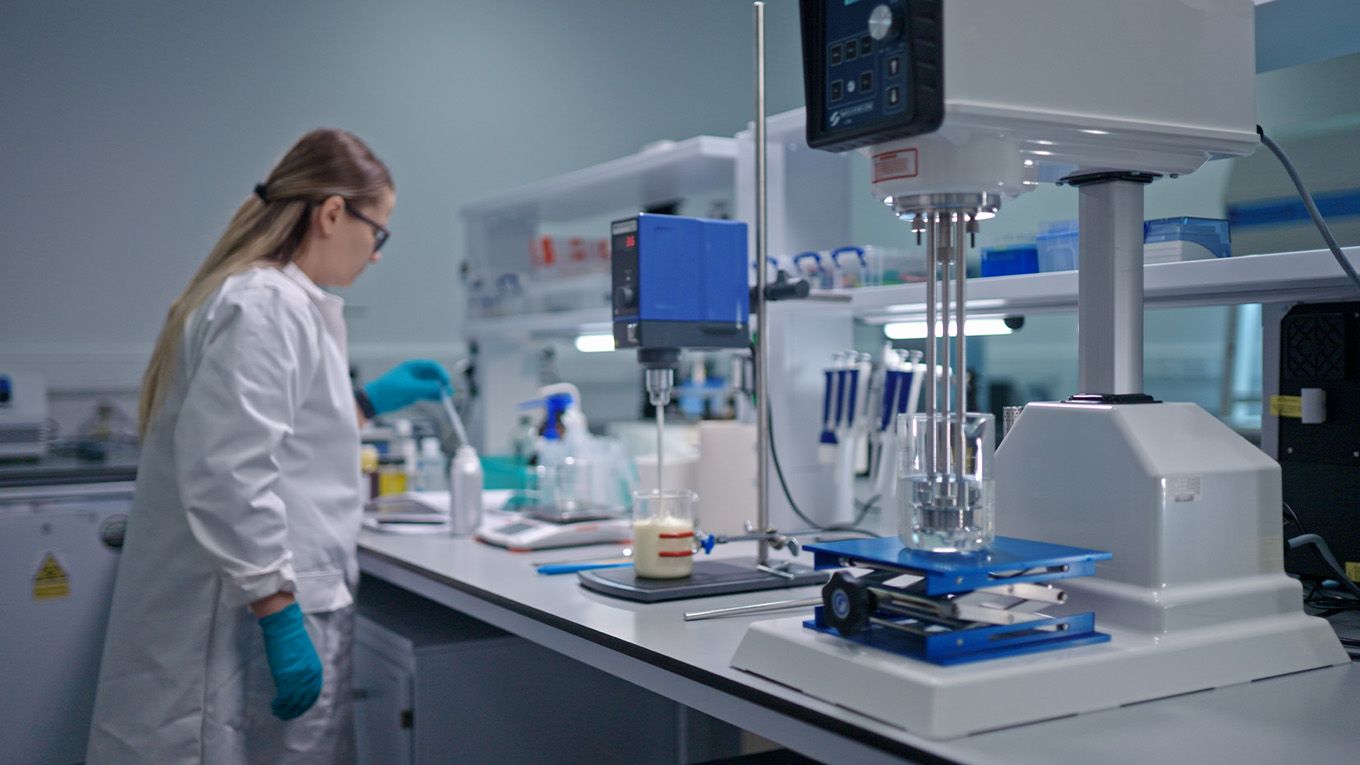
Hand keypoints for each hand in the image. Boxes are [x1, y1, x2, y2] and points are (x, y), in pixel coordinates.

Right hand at [258, 603, 323, 720]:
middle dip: (295, 710)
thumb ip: (304, 671)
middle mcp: (309, 676)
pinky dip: (279, 705)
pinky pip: (284, 698)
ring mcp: (298, 678)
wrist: (285, 628)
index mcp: (315, 670)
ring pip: (294, 702)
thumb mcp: (304, 657)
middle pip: (304, 700)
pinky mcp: (286, 677)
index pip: (313, 693)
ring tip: (278, 713)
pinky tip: (274, 707)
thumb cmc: (292, 639)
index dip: (305, 704)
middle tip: (286, 715)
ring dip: (286, 710)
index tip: (298, 709)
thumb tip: (299, 683)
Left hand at [363, 359, 451, 415]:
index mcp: (412, 367)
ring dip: (439, 390)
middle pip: (433, 376)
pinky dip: (434, 396)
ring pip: (432, 385)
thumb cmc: (388, 389)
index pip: (431, 366)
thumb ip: (425, 387)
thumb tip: (440, 387)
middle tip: (448, 390)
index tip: (446, 381)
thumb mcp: (409, 388)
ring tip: (447, 396)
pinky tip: (441, 400)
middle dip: (442, 382)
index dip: (441, 372)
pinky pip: (427, 393)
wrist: (375, 400)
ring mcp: (415, 384)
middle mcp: (415, 374)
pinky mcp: (414, 393)